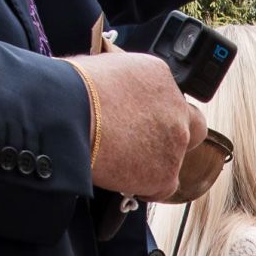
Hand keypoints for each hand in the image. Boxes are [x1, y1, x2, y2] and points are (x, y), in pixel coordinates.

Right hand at [66, 50, 205, 200]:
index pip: (169, 97)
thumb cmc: (70, 88)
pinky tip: (124, 179)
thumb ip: (121, 84)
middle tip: (145, 145)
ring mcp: (175, 142)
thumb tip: (112, 94)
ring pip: (173, 159)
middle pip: (190, 127)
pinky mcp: (165, 174)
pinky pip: (163, 187)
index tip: (138, 121)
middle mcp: (175, 107)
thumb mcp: (101, 68)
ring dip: (152, 162)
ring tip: (119, 160)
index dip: (154, 113)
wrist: (65, 114)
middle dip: (171, 137)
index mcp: (158, 75)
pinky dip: (146, 187)